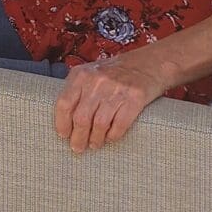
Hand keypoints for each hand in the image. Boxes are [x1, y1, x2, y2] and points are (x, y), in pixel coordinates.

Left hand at [52, 53, 167, 153]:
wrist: (150, 63)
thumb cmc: (116, 72)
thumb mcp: (91, 73)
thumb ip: (77, 90)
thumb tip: (65, 120)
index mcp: (81, 74)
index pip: (64, 103)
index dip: (62, 123)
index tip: (63, 135)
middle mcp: (97, 81)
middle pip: (81, 117)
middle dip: (78, 137)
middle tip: (78, 148)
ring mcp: (117, 89)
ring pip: (99, 124)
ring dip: (95, 139)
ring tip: (94, 144)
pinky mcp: (135, 98)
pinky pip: (120, 125)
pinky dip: (113, 136)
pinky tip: (110, 138)